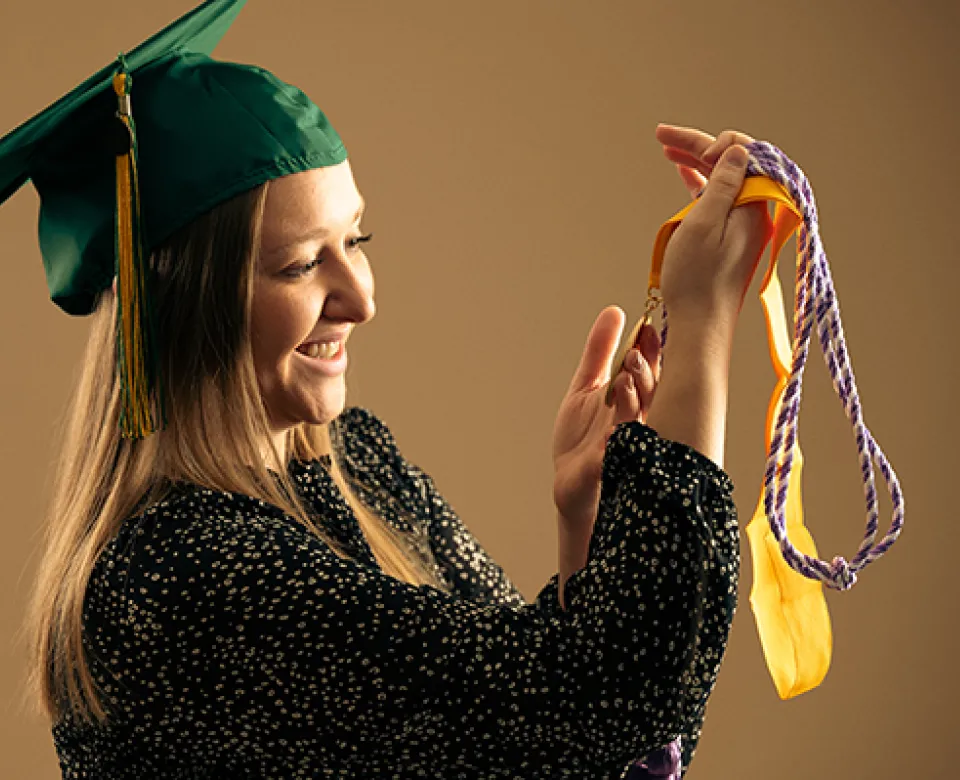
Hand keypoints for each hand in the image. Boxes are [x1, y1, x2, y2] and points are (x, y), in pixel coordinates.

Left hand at [552, 306, 660, 527]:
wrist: (571, 484)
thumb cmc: (583, 437)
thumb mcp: (586, 387)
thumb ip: (600, 351)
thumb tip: (614, 311)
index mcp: (635, 400)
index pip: (650, 372)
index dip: (651, 352)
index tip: (647, 329)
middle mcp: (638, 422)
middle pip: (651, 395)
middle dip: (645, 374)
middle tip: (634, 354)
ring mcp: (629, 446)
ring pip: (638, 422)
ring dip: (632, 402)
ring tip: (623, 382)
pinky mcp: (611, 468)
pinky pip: (619, 456)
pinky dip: (617, 442)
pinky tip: (613, 430)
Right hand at [654, 124, 773, 325]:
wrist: (700, 324)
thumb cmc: (696, 281)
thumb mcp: (702, 225)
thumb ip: (721, 184)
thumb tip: (737, 149)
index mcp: (754, 203)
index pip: (742, 152)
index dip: (711, 143)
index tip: (679, 150)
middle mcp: (755, 210)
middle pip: (730, 163)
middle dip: (697, 146)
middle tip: (662, 135)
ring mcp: (744, 223)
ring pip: (722, 179)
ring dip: (695, 162)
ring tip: (667, 149)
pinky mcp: (732, 236)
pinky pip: (718, 198)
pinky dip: (699, 183)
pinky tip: (683, 173)